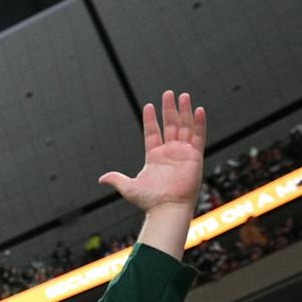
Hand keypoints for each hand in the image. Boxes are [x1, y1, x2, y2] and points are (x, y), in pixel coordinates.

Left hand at [98, 90, 206, 213]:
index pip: (152, 132)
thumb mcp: (129, 187)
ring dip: (184, 111)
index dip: (150, 119)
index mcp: (154, 156)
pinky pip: (198, 136)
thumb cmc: (149, 201)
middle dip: (169, 109)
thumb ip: (117, 179)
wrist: (167, 209)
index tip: (148, 106)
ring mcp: (183, 153)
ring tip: (183, 95)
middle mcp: (169, 152)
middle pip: (170, 125)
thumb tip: (102, 179)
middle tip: (169, 93)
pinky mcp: (195, 156)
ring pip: (185, 127)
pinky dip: (199, 123)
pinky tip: (198, 110)